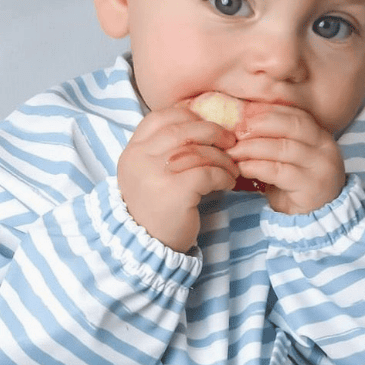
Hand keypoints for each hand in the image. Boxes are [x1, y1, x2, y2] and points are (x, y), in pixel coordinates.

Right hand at [117, 107, 237, 251]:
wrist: (147, 247)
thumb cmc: (155, 207)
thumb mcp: (149, 174)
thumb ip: (163, 151)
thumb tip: (202, 127)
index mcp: (133, 151)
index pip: (160, 118)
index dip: (188, 117)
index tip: (206, 127)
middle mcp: (140, 159)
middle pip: (183, 130)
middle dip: (212, 132)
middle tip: (230, 142)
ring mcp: (155, 174)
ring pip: (198, 151)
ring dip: (222, 158)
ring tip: (232, 169)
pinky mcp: (175, 192)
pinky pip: (208, 172)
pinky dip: (223, 175)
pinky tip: (227, 183)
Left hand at [227, 105, 344, 213]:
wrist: (313, 220)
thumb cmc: (295, 186)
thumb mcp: (288, 158)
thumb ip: (274, 139)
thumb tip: (243, 118)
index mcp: (321, 135)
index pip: (295, 113)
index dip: (268, 110)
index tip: (243, 113)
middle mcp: (326, 148)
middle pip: (291, 125)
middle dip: (259, 125)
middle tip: (235, 131)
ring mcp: (322, 168)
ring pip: (283, 148)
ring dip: (252, 147)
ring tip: (233, 152)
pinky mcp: (311, 187)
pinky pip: (278, 171)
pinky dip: (256, 167)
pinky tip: (242, 168)